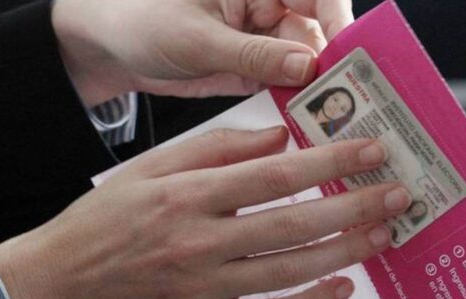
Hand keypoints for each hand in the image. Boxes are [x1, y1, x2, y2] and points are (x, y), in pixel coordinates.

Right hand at [0, 126, 410, 298]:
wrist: (59, 286)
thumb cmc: (103, 222)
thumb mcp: (149, 169)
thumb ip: (214, 149)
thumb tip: (276, 138)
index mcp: (188, 195)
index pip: (276, 173)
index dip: (331, 160)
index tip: (371, 151)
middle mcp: (200, 241)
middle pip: (294, 222)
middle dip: (354, 207)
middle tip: (397, 196)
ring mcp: (203, 288)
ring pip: (289, 270)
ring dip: (343, 251)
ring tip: (382, 235)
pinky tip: (343, 288)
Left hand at [52, 0, 353, 105]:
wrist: (116, 48)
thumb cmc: (144, 22)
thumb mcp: (197, 38)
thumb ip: (252, 54)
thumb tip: (306, 65)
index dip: (337, 19)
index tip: (347, 51)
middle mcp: (268, 7)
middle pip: (319, 32)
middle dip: (335, 63)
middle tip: (350, 97)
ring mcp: (265, 41)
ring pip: (309, 63)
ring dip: (320, 88)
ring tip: (334, 117)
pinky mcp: (258, 69)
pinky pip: (289, 84)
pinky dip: (299, 101)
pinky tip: (310, 119)